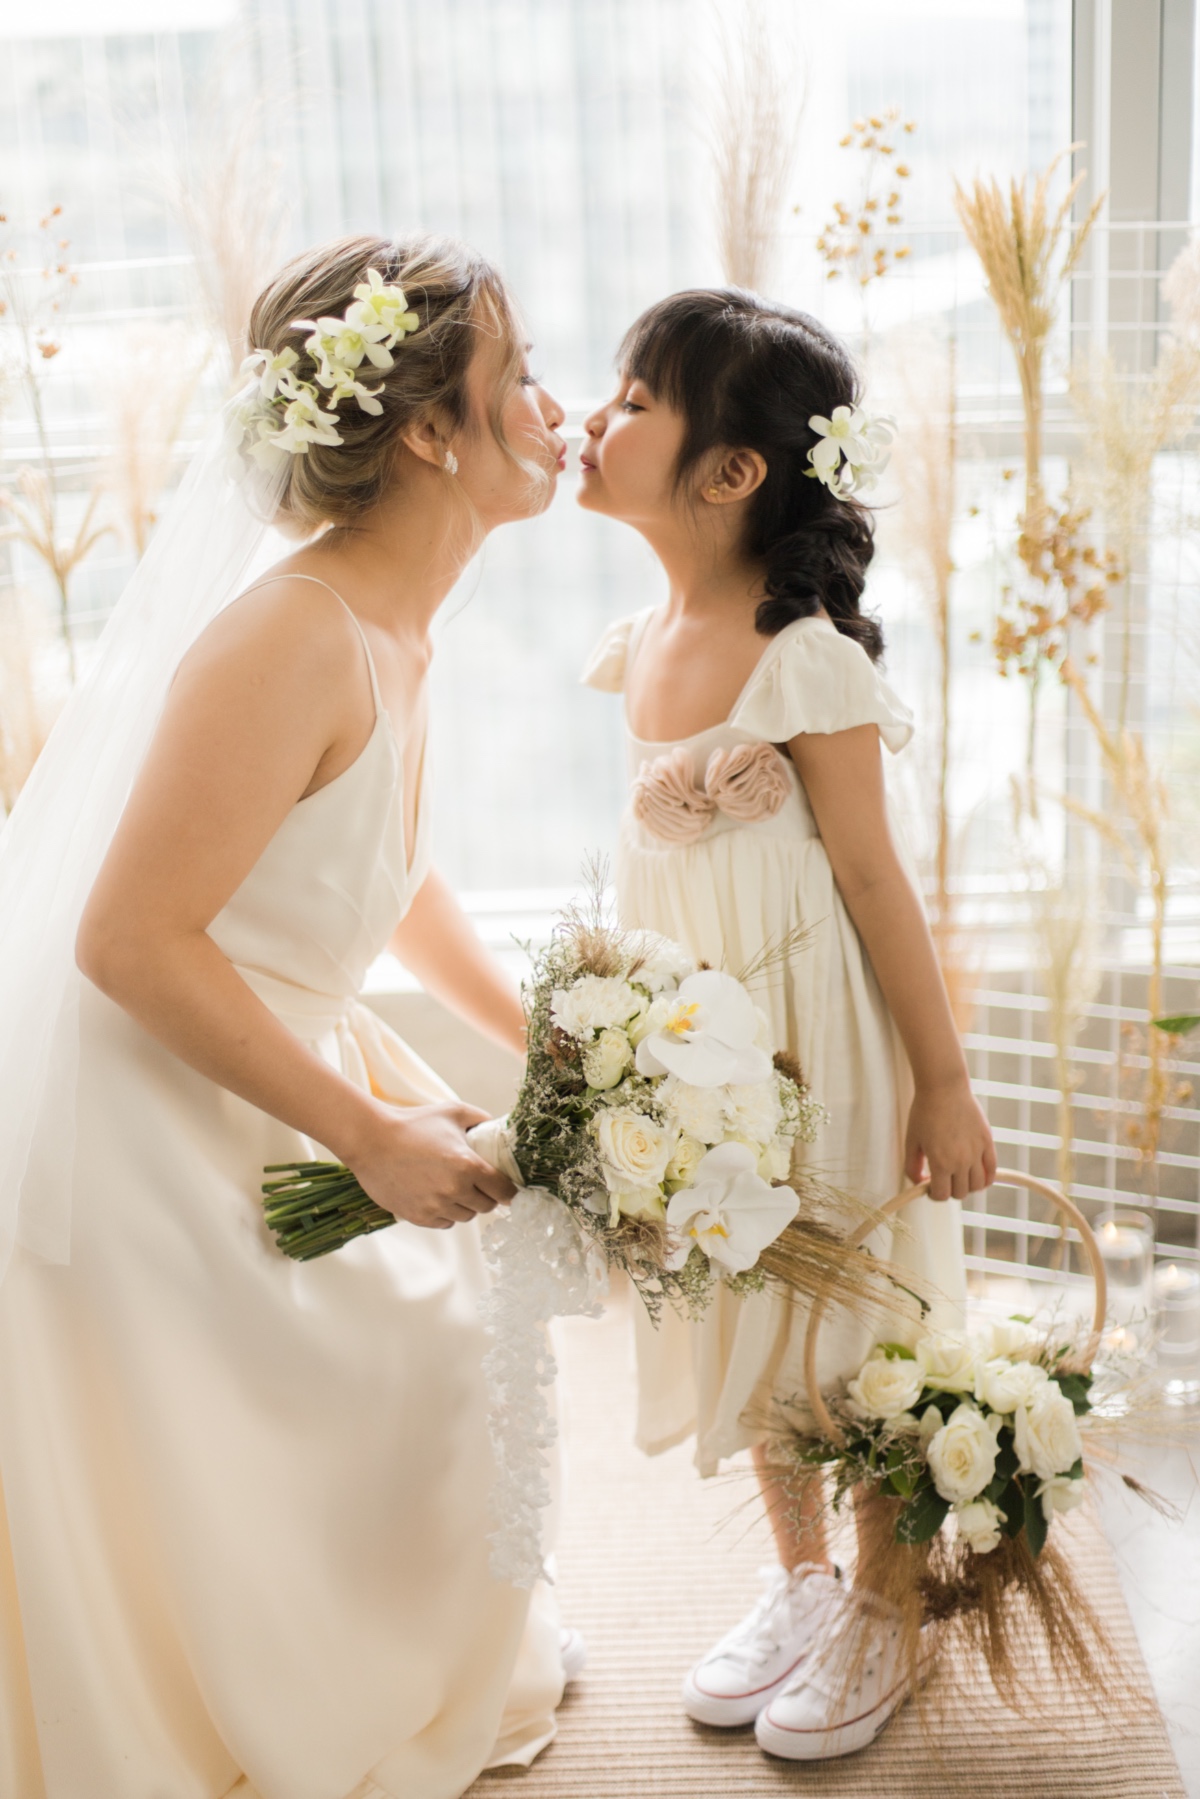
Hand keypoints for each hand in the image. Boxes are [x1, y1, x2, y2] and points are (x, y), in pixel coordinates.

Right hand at [346, 1102, 516, 1229]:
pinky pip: (444, 1223)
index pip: (503, 1191)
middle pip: (487, 1206)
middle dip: (487, 1196)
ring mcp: (436, 1206)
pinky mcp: (418, 1217)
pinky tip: (437, 1196)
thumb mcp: (453, 1112)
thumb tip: (498, 1127)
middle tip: (478, 1184)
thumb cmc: (413, 1123)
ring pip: (466, 1217)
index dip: (508, 1190)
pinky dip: (445, 1213)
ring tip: (455, 1188)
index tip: (507, 1188)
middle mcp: (454, 1190)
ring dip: (466, 1205)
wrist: (371, 1141)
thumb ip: (481, 1119)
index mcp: (468, 1166)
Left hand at [904, 1077, 995, 1202]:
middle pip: (960, 1193)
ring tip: (958, 1174)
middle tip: (943, 1178)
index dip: (933, 1194)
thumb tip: (921, 1183)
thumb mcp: (910, 1141)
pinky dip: (986, 1178)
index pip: (942, 1195)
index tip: (930, 1185)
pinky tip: (976, 1173)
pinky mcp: (988, 1142)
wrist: (944, 1087)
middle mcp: (961, 1161)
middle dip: (949, 1189)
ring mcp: (977, 1152)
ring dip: (967, 1185)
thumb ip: (912, 1167)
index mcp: (940, 1162)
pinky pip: (992, 1171)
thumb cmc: (924, 1112)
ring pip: (978, 1186)